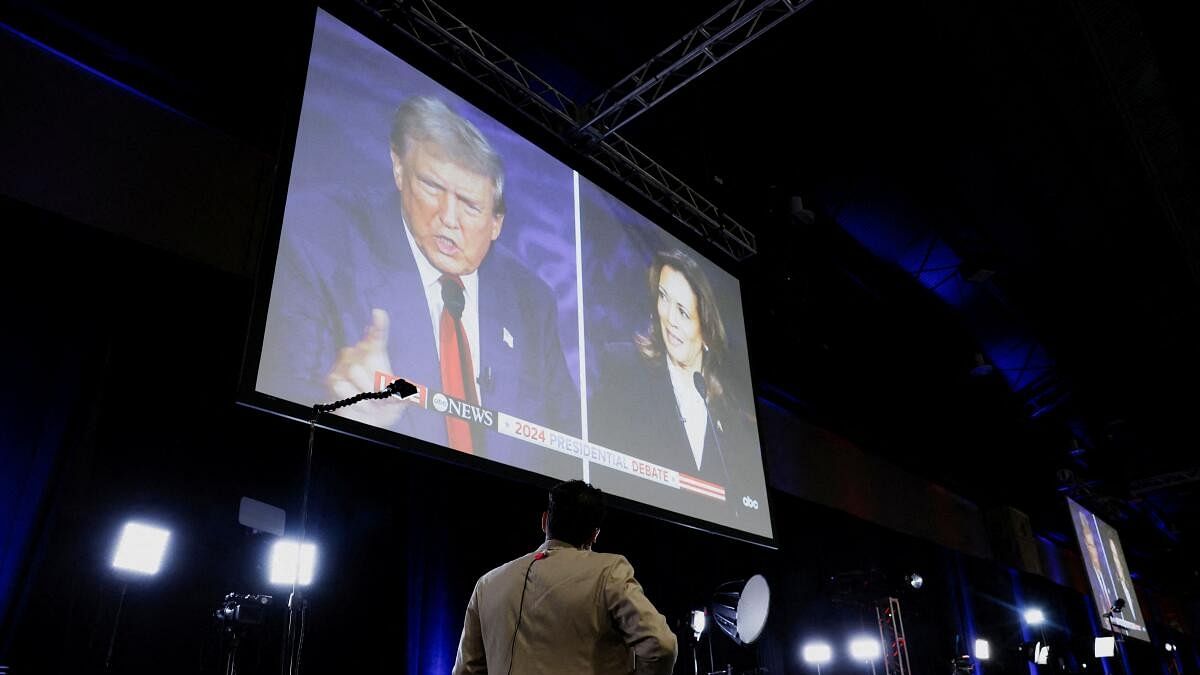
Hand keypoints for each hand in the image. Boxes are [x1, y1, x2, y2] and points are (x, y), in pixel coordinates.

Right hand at [326, 309, 406, 426]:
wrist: (365, 424)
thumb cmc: (381, 409)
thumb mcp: (398, 400)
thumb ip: (403, 391)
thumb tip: (408, 385)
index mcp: (376, 358)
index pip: (377, 338)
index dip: (378, 326)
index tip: (379, 314)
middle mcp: (359, 357)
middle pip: (368, 356)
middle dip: (378, 377)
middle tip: (383, 394)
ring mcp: (344, 367)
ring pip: (355, 371)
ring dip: (366, 391)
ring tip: (371, 402)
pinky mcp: (333, 379)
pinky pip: (343, 385)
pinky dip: (354, 398)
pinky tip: (359, 403)